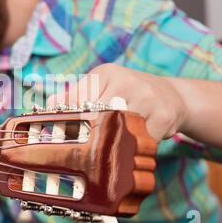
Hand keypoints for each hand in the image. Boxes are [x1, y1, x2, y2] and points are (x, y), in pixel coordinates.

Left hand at [46, 63, 188, 141]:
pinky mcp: (163, 116)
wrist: (174, 96)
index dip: (69, 122)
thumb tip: (47, 108)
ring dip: (112, 143)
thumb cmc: (130, 94)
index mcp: (106, 73)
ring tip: (110, 147)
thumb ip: (75, 97)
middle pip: (96, 116)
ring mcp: (147, 97)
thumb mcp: (103, 87)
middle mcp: (126, 81)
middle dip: (89, 135)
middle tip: (86, 149)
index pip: (78, 100)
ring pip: (118, 130)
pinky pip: (139, 141)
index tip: (61, 137)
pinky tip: (133, 145)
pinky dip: (133, 148)